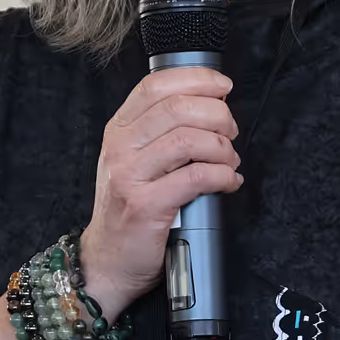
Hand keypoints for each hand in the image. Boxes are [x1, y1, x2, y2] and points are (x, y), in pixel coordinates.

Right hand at [77, 67, 240, 320]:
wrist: (107, 260)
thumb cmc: (129, 208)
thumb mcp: (134, 161)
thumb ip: (161, 132)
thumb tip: (212, 105)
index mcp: (118, 129)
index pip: (156, 85)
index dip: (196, 79)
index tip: (222, 87)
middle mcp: (120, 147)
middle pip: (177, 108)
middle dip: (217, 115)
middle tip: (231, 132)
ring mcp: (130, 175)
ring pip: (189, 140)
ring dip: (223, 148)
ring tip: (230, 161)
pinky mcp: (146, 205)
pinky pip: (196, 177)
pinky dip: (222, 176)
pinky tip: (229, 182)